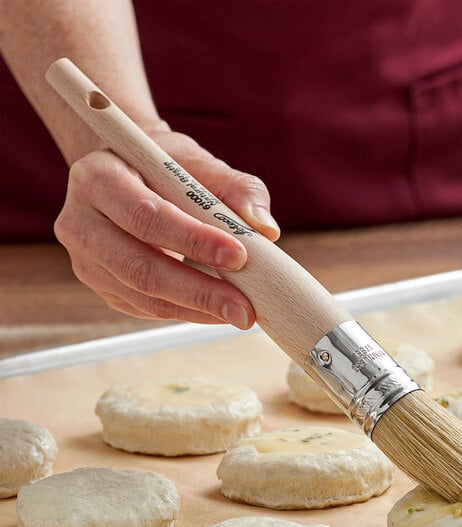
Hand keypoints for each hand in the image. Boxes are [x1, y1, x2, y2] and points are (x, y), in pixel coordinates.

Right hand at [54, 129, 279, 328]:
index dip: (194, 239)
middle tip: (244, 308)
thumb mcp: (197, 163)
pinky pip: (144, 307)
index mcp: (98, 177)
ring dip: (196, 309)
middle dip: (199, 291)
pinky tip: (216, 311)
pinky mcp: (102, 284)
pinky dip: (185, 312)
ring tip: (239, 313)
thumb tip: (267, 229)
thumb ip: (237, 188)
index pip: (147, 215)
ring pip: (142, 295)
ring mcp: (87, 260)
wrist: (130, 178)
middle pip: (139, 267)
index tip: (240, 256)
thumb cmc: (164, 168)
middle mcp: (80, 222)